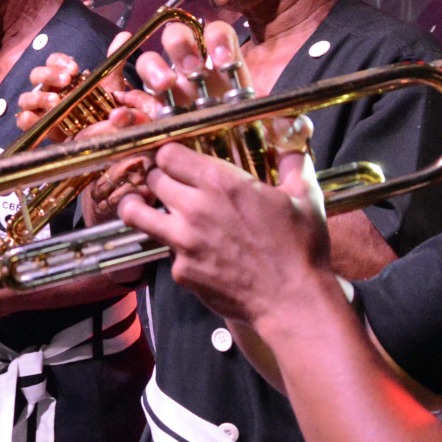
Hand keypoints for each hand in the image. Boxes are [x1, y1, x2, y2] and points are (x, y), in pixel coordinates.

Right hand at [16, 27, 137, 133]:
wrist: (104, 135)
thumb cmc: (103, 107)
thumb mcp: (111, 85)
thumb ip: (114, 63)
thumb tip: (124, 36)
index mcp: (62, 76)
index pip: (53, 61)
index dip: (59, 61)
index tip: (74, 68)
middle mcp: (48, 89)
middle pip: (36, 75)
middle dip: (49, 75)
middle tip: (66, 80)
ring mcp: (41, 109)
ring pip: (26, 98)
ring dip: (39, 97)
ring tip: (56, 102)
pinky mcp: (39, 128)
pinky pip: (23, 121)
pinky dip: (27, 119)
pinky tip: (36, 117)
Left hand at [118, 127, 327, 326]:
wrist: (290, 300)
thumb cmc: (299, 247)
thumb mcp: (304, 196)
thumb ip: (292, 162)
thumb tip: (293, 142)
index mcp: (220, 182)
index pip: (168, 154)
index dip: (168, 154)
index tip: (174, 159)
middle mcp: (194, 208)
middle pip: (152, 180)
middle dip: (157, 178)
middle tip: (166, 183)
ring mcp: (183, 242)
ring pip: (137, 214)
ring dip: (138, 207)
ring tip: (141, 206)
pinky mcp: (181, 271)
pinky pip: (165, 251)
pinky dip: (174, 248)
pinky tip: (191, 250)